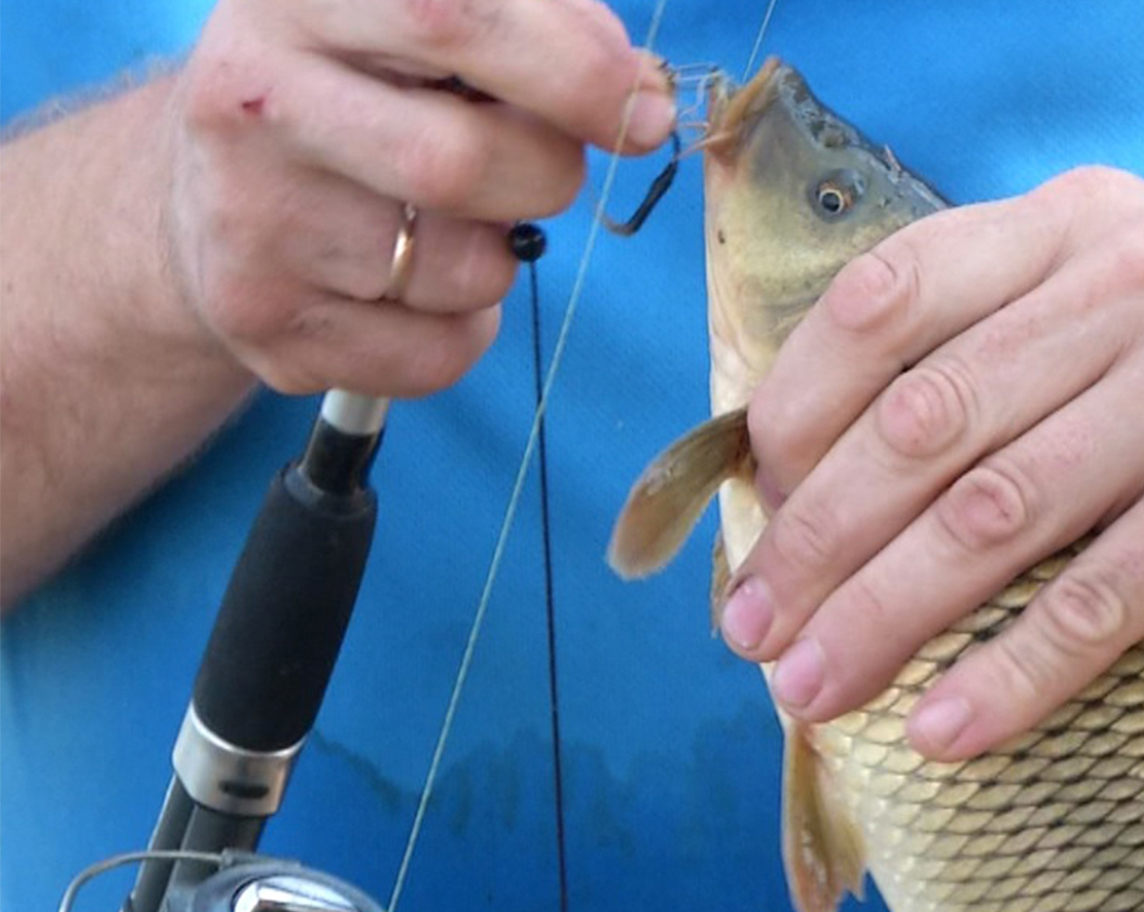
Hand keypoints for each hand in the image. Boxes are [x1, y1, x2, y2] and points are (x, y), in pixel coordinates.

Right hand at [166, 0, 673, 395]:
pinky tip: (418, 283)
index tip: (641, 111)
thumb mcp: (419, 18)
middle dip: (546, 175)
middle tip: (541, 166)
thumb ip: (534, 26)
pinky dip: (468, 328)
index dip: (572, 70)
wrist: (209, 190)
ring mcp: (250, 217)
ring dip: (501, 255)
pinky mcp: (264, 318)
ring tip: (448, 220)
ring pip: (464, 271)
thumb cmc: (362, 88)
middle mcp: (254, 100)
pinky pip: (440, 353)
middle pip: (459, 163)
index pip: (450, 17)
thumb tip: (638, 93)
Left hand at [719, 167, 1143, 759]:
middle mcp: (1135, 284)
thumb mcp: (1128, 327)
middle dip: (817, 540)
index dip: (798, 406)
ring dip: (882, 618)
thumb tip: (818, 489)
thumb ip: (1000, 361)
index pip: (891, 294)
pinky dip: (1006, 678)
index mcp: (1081, 228)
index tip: (755, 503)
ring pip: (990, 517)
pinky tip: (942, 732)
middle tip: (753, 630)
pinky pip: (1091, 605)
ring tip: (812, 691)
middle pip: (925, 421)